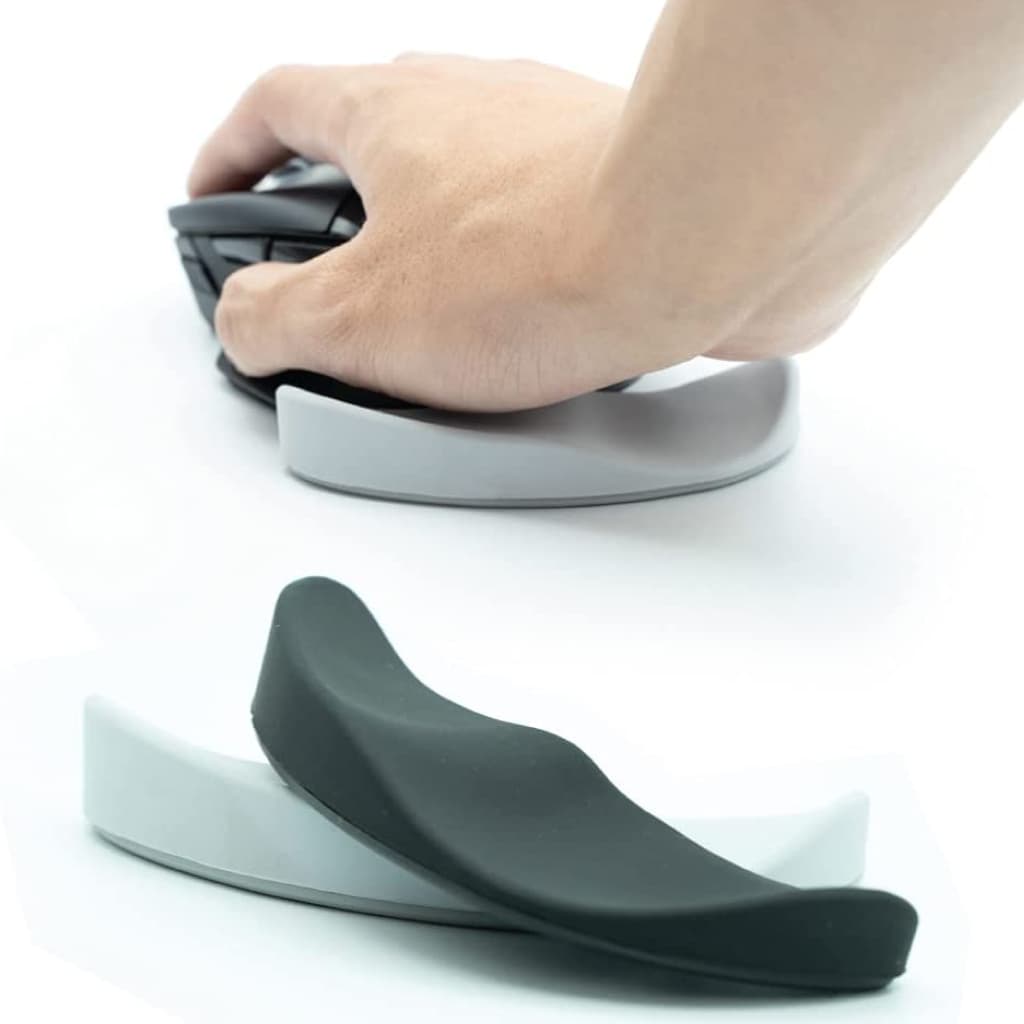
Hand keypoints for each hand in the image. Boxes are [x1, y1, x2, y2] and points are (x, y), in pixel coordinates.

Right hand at [188, 57, 648, 410]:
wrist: (704, 241)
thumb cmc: (547, 256)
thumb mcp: (359, 315)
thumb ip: (273, 318)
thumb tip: (248, 323)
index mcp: (389, 113)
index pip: (275, 108)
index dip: (229, 158)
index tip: (214, 200)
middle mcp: (471, 106)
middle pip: (370, 146)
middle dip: (335, 220)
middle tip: (326, 289)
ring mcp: (549, 142)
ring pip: (459, 192)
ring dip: (428, 254)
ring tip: (425, 339)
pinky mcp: (616, 192)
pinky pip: (535, 230)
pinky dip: (508, 277)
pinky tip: (516, 338)